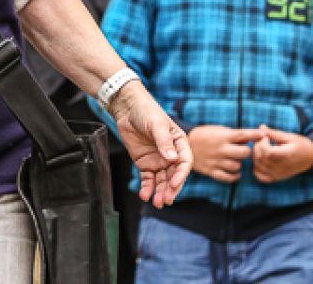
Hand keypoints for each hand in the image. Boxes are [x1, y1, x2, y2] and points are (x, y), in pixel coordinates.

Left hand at [109, 84, 191, 207]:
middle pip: (174, 175)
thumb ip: (163, 142)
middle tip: (166, 200)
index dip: (180, 175)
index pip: (184, 163)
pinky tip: (145, 195)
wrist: (127, 109)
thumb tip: (172, 158)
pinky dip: (147, 188)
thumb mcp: (157, 124)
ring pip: (162, 180)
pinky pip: (148, 179)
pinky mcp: (145, 164)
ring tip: (157, 203)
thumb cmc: (146, 112)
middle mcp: (171, 155)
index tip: (174, 184)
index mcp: (180, 144)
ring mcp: (158, 161)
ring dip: (160, 192)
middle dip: (171, 189)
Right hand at [187, 125, 255, 183]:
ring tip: (235, 160)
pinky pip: (228, 178)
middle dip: (247, 152)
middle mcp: (220, 149)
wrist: (184, 146)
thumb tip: (256, 135)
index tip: (263, 134)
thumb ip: (234, 135)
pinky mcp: (211, 171)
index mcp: (222, 137)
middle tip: (243, 151)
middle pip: (244, 153)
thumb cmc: (205, 136)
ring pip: (238, 166)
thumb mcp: (218, 130)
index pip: (243, 135)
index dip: (255, 134)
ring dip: (240, 164)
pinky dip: (235, 176)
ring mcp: (216, 161)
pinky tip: (235, 171)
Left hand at [251, 126, 312, 182]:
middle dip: (257, 147)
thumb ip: (274, 133)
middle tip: (262, 140)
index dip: (262, 143)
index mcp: (287, 155)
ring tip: (262, 148)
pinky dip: (257, 168)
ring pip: (259, 166)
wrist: (310, 158)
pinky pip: (261, 177)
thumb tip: (261, 127)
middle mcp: (282, 167)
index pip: (268, 152)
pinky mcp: (276, 178)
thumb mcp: (289, 137)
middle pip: (261, 158)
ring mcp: (278, 174)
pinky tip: (261, 160)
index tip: (266, 137)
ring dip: (256, 156)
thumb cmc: (301, 145)